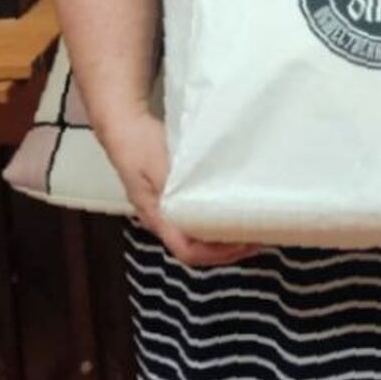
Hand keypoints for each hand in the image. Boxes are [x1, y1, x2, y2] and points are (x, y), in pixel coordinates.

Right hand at [100, 110, 258, 267]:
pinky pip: (196, 219)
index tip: (244, 243)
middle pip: (196, 249)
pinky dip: (216, 219)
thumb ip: (175, 184)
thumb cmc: (138, 144)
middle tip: (256, 236)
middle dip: (228, 249)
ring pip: (197, 235)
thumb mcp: (158, 164)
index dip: (218, 254)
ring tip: (249, 225)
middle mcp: (161, 219)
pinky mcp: (172, 197)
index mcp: (157, 216)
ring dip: (224, 235)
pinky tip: (230, 208)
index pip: (188, 252)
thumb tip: (196, 203)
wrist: (123, 125)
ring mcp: (166, 209)